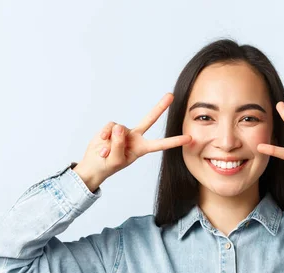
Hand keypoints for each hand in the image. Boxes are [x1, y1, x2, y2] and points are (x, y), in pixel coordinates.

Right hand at [74, 93, 191, 187]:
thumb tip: (119, 128)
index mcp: (142, 148)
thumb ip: (119, 145)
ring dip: (111, 143)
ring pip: (120, 129)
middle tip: (171, 95)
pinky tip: (102, 144)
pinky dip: (104, 136)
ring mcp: (123, 131)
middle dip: (160, 107)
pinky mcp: (112, 127)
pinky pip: (109, 127)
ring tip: (106, 153)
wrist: (94, 165)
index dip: (174, 141)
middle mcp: (135, 137)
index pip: (161, 144)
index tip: (190, 138)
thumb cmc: (108, 165)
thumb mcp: (116, 160)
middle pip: (149, 119)